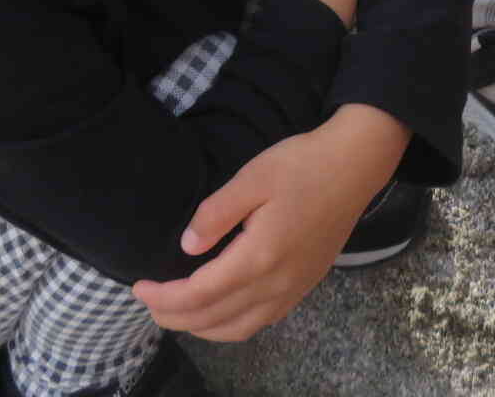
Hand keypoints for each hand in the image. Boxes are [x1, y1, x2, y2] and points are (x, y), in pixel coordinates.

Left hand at [133, 105, 408, 340]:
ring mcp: (293, 289)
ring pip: (238, 329)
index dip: (164, 297)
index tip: (139, 287)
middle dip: (175, 317)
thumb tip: (187, 247)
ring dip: (201, 328)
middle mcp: (276, 284)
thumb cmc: (302, 164)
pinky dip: (230, 326)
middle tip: (149, 302)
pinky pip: (260, 322)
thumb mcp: (253, 177)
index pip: (199, 294)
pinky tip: (219, 311)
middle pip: (214, 319)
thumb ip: (216, 214)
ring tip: (177, 311)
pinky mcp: (304, 286)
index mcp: (259, 257)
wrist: (355, 165)